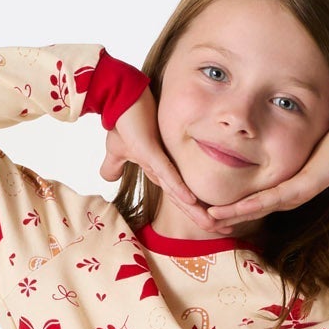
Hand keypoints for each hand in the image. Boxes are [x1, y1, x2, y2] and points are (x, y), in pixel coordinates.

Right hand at [101, 88, 218, 227]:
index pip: (178, 196)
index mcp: (160, 169)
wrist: (118, 97)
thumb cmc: (122, 119)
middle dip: (201, 216)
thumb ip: (115, 166)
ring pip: (180, 191)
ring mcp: (159, 159)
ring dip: (196, 210)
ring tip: (213, 225)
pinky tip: (192, 201)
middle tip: (221, 231)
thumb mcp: (116, 150)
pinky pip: (168, 173)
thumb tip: (107, 179)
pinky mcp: (152, 151)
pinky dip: (179, 188)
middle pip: (185, 198)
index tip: (209, 225)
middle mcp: (165, 166)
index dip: (192, 212)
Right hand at [205, 125, 328, 227]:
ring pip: (256, 209)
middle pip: (250, 212)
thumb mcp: (298, 146)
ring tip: (209, 220)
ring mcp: (294, 196)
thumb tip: (264, 137)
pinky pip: (270, 199)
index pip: (252, 203)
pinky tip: (232, 210)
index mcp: (285, 189)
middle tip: (202, 223)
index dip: (231, 210)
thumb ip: (280, 147)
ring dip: (231, 216)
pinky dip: (249, 206)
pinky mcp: (301, 189)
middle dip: (226, 218)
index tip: (209, 212)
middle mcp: (288, 197)